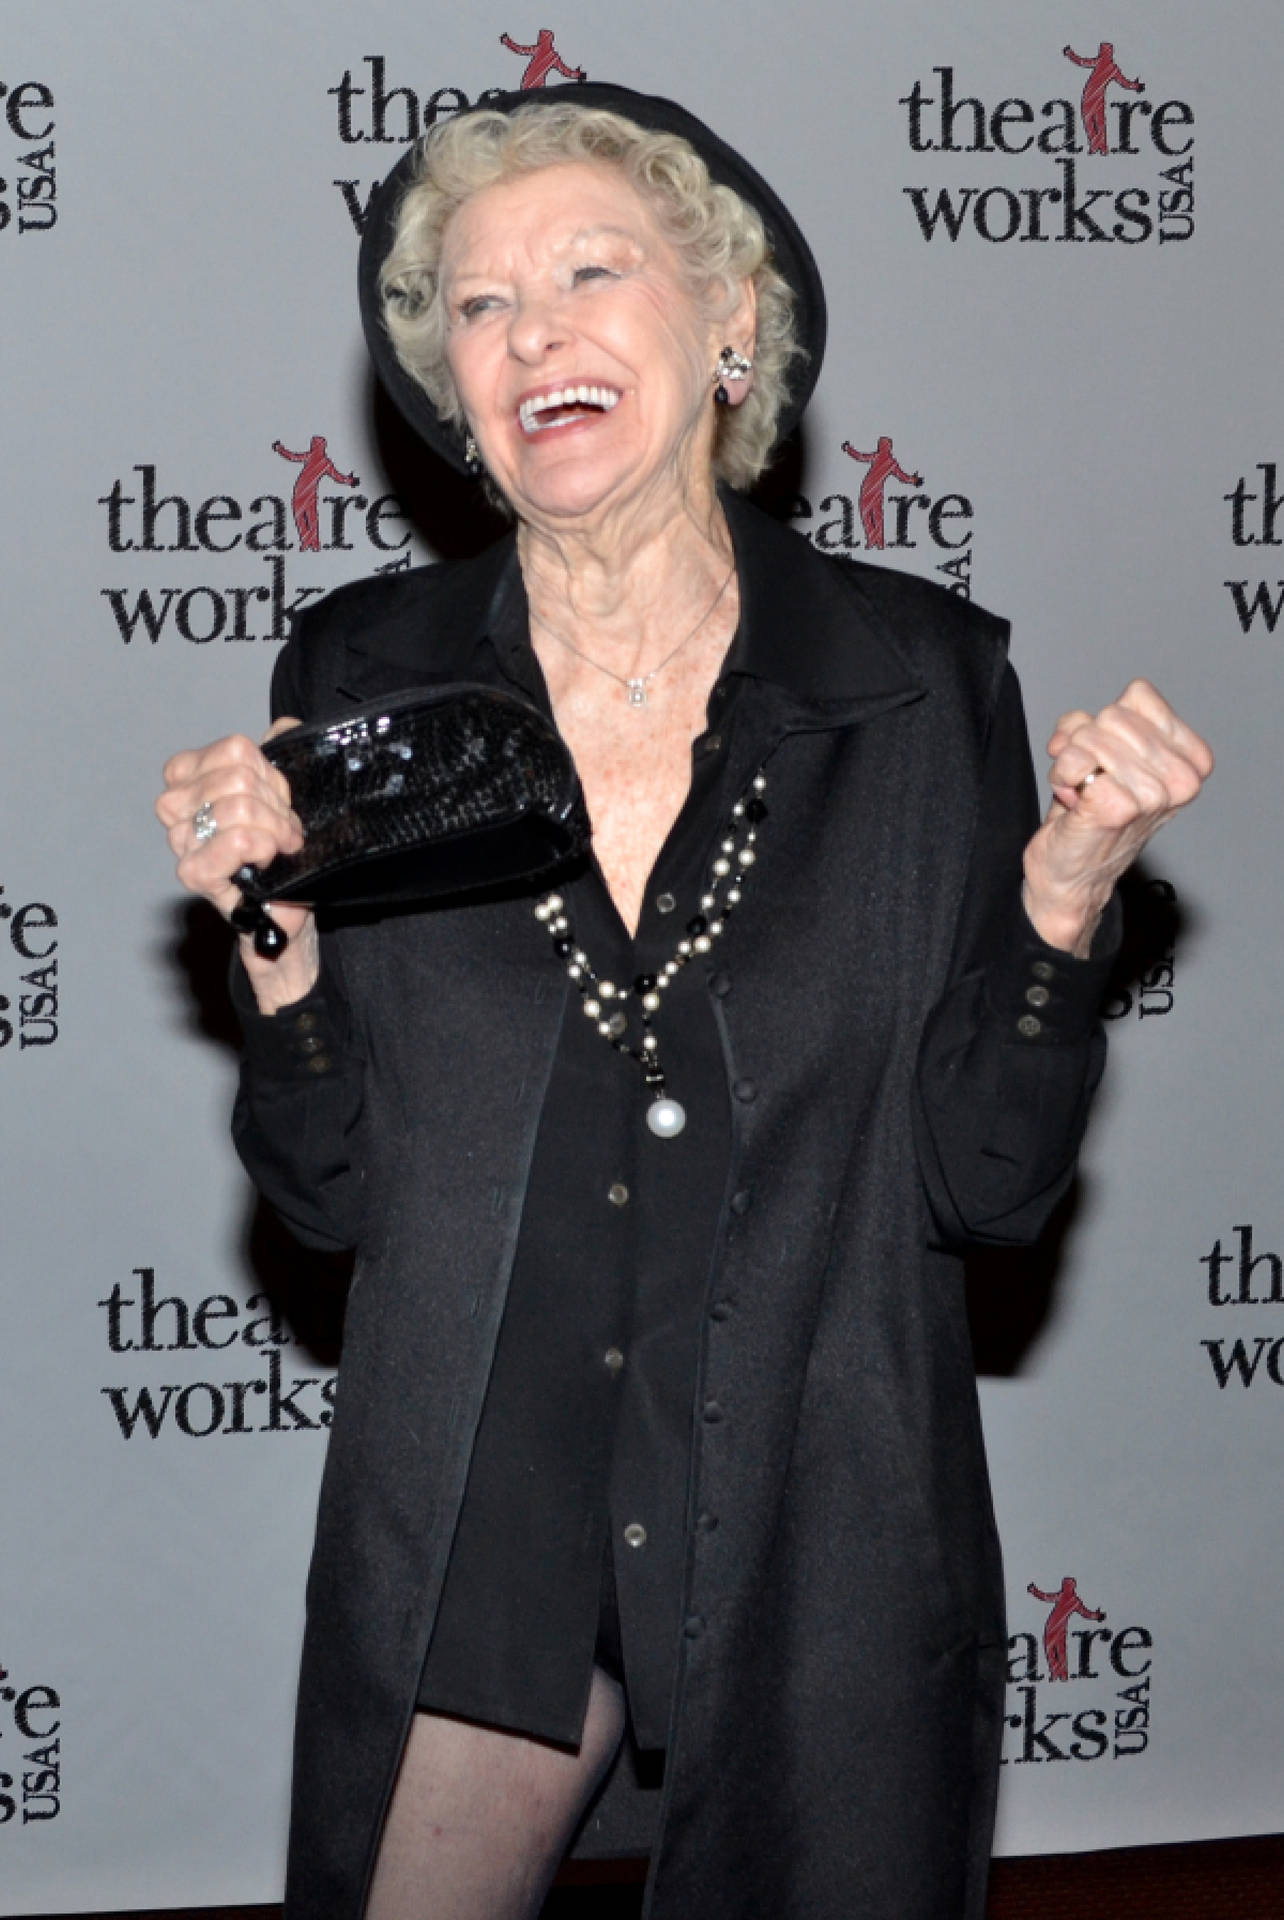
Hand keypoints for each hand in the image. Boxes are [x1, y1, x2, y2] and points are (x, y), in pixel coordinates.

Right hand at [156, 718, 319, 1008]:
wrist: (291, 912)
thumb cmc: (284, 853)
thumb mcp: (290, 792)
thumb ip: (285, 749)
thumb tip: (285, 726)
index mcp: (193, 777)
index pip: (232, 750)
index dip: (269, 773)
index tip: (282, 799)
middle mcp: (179, 806)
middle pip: (235, 777)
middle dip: (275, 804)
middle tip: (285, 830)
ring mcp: (182, 840)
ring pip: (235, 808)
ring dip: (273, 828)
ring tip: (280, 846)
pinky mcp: (193, 873)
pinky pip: (230, 842)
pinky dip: (258, 847)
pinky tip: (266, 860)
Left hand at [1021, 679, 1212, 955]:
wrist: (1073, 875)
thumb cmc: (1093, 813)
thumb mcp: (1108, 753)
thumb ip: (1103, 722)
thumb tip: (1079, 727)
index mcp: (1191, 758)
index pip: (1139, 696)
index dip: (1107, 722)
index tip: (1106, 756)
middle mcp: (1181, 778)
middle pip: (1112, 715)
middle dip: (1086, 744)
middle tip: (1091, 780)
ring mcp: (1153, 796)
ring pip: (1090, 738)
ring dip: (1072, 764)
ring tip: (1084, 794)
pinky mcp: (1117, 809)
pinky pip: (1076, 765)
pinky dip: (1064, 781)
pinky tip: (1075, 804)